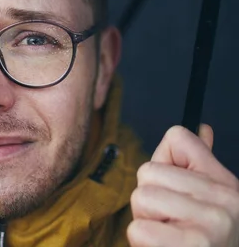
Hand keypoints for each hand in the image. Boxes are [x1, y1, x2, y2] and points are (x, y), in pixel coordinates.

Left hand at [127, 124, 238, 245]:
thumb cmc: (214, 240)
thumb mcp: (217, 201)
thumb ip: (201, 165)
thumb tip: (200, 128)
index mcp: (226, 184)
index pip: (178, 138)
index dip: (165, 163)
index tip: (177, 188)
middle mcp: (224, 201)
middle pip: (147, 172)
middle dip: (150, 200)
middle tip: (172, 223)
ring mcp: (209, 225)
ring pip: (140, 198)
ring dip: (146, 222)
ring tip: (170, 237)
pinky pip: (138, 229)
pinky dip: (144, 243)